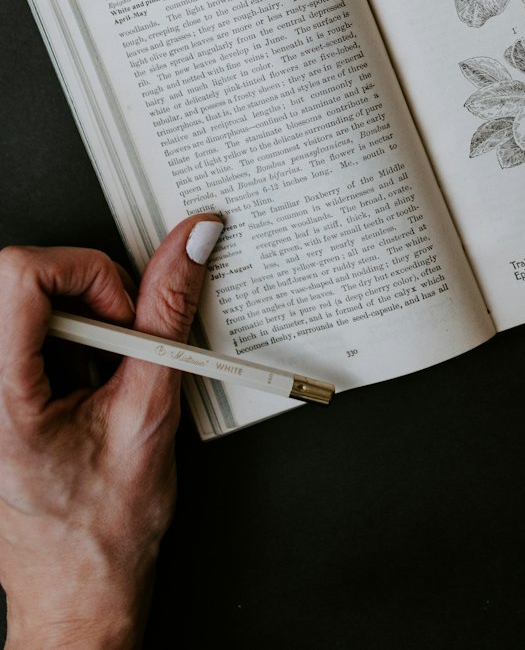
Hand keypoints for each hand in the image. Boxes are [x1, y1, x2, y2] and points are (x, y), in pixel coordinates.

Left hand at [0, 214, 222, 649]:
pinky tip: (85, 387)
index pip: (18, 275)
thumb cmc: (104, 530)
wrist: (80, 594)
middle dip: (84, 294)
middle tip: (117, 341)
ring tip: (100, 376)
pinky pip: (19, 334)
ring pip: (19, 304)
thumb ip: (169, 315)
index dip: (85, 274)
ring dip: (76, 321)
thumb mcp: (151, 411)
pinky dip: (65, 343)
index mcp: (0, 396)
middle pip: (16, 281)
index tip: (121, 313)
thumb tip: (188, 246)